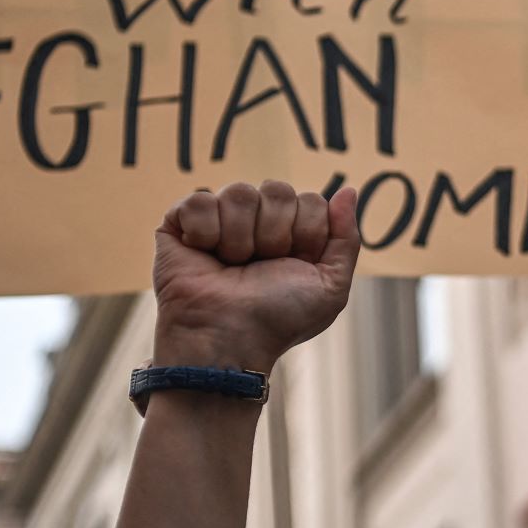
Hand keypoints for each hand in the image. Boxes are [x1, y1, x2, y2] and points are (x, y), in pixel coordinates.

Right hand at [152, 181, 360, 370]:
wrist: (228, 337)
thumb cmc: (278, 318)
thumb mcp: (330, 286)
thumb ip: (346, 238)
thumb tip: (348, 191)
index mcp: (292, 233)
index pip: (311, 201)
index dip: (306, 234)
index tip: (293, 266)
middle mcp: (256, 222)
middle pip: (278, 190)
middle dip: (275, 234)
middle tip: (260, 267)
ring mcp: (219, 219)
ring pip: (240, 192)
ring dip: (240, 237)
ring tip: (231, 266)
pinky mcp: (180, 221)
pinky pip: (200, 199)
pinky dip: (205, 232)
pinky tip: (204, 255)